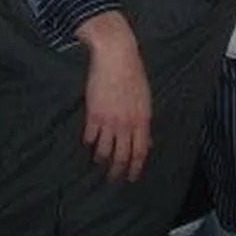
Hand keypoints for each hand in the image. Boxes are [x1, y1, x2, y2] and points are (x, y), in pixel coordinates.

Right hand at [77, 11, 151, 180]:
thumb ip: (144, 123)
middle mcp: (126, 124)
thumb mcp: (145, 99)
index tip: (131, 178)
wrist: (116, 56)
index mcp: (142, 121)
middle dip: (117, 171)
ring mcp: (109, 121)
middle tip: (112, 179)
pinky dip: (88, 142)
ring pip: (104, 149)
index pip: (140, 152)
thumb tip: (147, 142)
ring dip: (100, 158)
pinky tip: (87, 143)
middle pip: (122, 156)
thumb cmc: (133, 74)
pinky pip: (90, 136)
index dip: (136, 168)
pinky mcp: (93, 114)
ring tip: (98, 161)